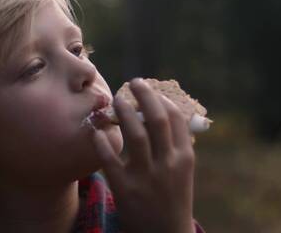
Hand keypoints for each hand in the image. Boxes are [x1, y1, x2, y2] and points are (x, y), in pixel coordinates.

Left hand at [92, 78, 195, 232]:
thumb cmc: (171, 197)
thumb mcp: (181, 172)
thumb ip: (173, 145)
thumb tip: (159, 111)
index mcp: (184, 158)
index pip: (176, 118)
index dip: (162, 99)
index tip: (151, 90)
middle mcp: (168, 164)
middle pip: (156, 120)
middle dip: (145, 96)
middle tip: (133, 82)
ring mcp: (146, 177)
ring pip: (135, 134)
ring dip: (124, 112)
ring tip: (115, 101)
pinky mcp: (125, 189)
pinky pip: (110, 158)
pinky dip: (102, 141)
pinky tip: (96, 130)